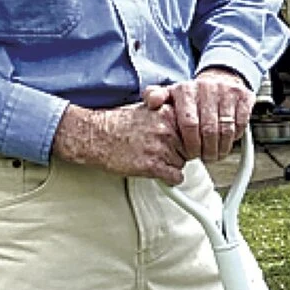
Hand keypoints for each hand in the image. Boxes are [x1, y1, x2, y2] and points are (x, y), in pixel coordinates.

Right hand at [51, 89, 187, 180]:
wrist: (94, 136)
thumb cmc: (118, 123)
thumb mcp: (148, 110)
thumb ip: (170, 115)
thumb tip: (192, 124)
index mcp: (168, 113)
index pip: (195, 130)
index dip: (187, 137)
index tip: (181, 141)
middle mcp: (167, 129)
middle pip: (191, 148)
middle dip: (180, 151)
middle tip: (160, 150)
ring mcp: (161, 148)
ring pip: (183, 163)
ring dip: (171, 164)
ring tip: (151, 157)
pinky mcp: (153, 166)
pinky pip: (176, 178)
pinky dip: (169, 179)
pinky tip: (155, 171)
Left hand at [158, 69, 255, 162]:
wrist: (219, 79)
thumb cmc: (193, 95)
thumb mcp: (170, 95)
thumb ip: (155, 97)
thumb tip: (151, 102)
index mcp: (186, 90)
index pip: (189, 124)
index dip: (192, 144)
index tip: (191, 154)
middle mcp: (206, 88)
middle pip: (209, 129)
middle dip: (208, 149)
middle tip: (206, 157)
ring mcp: (227, 92)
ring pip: (227, 129)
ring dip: (222, 147)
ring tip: (217, 154)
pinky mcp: (244, 96)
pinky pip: (241, 123)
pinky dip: (236, 136)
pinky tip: (228, 140)